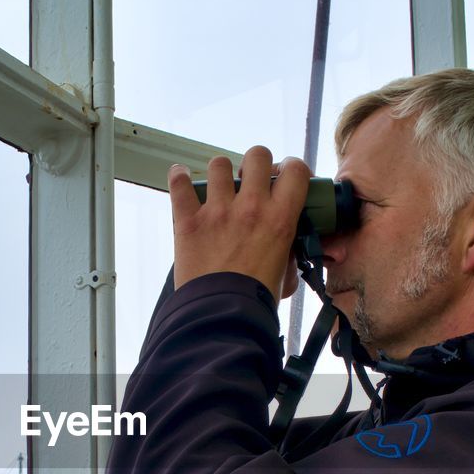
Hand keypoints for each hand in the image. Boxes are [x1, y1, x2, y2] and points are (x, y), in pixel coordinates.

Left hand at [168, 146, 310, 299]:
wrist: (222, 317)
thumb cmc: (254, 301)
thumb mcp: (284, 275)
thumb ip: (287, 255)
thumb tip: (286, 250)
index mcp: (280, 219)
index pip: (295, 171)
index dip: (291, 168)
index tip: (283, 174)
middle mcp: (251, 207)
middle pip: (257, 155)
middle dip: (254, 163)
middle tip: (249, 181)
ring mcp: (218, 211)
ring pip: (219, 164)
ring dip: (219, 172)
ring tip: (217, 187)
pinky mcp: (189, 221)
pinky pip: (179, 184)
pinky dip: (178, 178)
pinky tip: (180, 177)